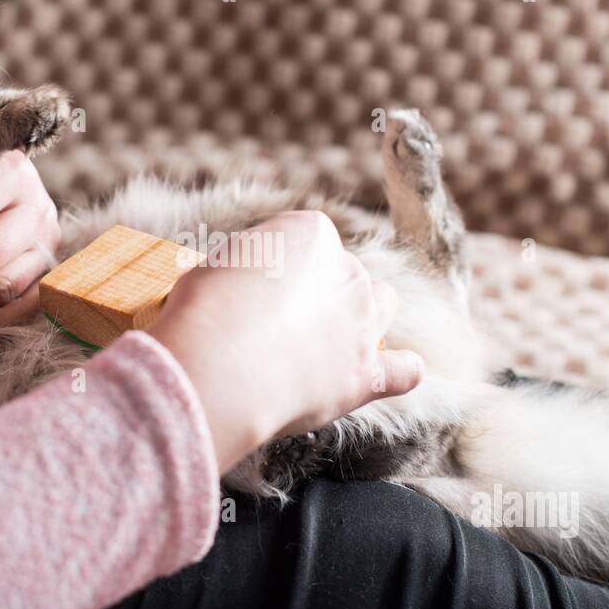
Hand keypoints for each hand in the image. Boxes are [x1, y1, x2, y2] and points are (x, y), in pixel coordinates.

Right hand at [147, 210, 423, 472]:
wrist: (220, 367)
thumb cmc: (205, 312)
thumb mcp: (215, 267)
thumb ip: (246, 272)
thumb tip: (245, 289)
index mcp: (311, 234)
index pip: (307, 239)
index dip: (278, 264)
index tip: (252, 287)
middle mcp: (347, 272)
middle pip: (343, 272)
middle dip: (317, 292)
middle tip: (275, 321)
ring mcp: (362, 323)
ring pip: (383, 305)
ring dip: (364, 315)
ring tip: (329, 337)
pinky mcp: (365, 374)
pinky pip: (403, 370)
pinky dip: (400, 371)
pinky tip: (392, 373)